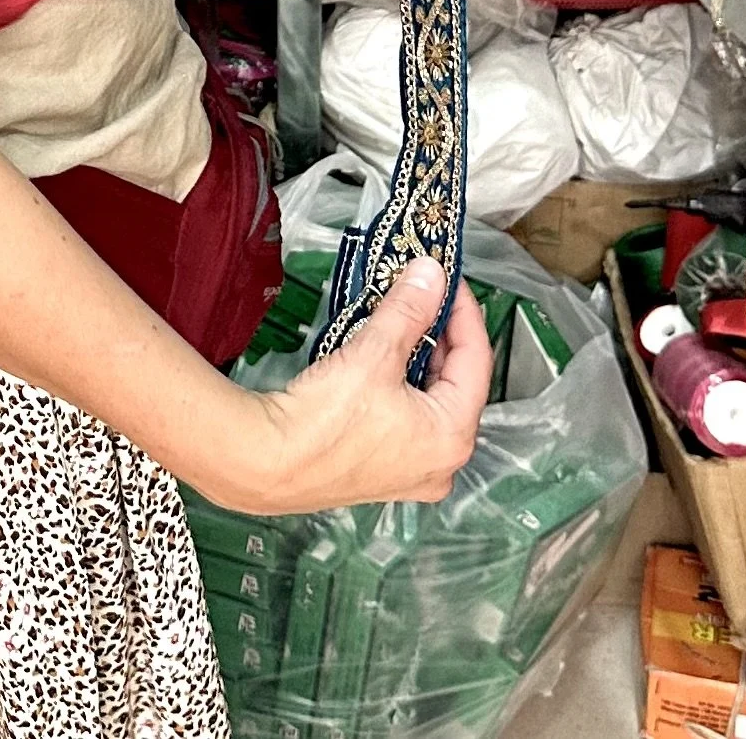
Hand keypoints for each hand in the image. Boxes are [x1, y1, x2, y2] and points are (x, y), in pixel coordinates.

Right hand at [197, 261, 491, 516]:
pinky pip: (406, 417)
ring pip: (429, 399)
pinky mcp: (383, 471)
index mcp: (453, 437)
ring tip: (401, 315)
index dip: (463, 311)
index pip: (476, 360)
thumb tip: (431, 274)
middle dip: (438, 333)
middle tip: (422, 293)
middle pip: (456, 382)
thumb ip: (409, 310)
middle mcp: (442, 462)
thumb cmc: (326, 420)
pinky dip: (400, 383)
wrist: (269, 463)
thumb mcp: (375, 354)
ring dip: (417, 356)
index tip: (448, 279)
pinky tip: (380, 356)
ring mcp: (412, 471)